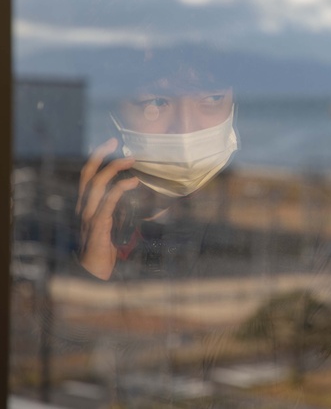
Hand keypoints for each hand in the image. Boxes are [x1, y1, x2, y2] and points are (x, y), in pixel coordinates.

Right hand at [76, 138, 139, 279]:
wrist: (94, 273)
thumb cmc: (108, 249)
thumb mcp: (119, 225)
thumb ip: (129, 211)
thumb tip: (159, 203)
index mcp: (87, 206)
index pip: (87, 176)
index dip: (97, 157)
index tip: (111, 143)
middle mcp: (84, 208)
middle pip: (88, 175)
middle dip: (102, 156)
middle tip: (118, 144)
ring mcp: (89, 216)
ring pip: (96, 184)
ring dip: (113, 169)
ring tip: (131, 160)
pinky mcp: (97, 226)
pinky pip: (107, 202)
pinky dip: (119, 189)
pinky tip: (133, 182)